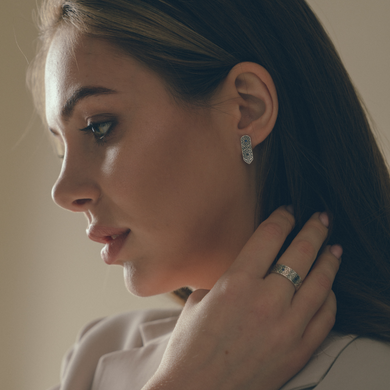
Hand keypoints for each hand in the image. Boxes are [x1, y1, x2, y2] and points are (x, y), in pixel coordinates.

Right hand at [144, 207, 340, 389]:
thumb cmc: (191, 347)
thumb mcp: (199, 300)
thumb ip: (227, 280)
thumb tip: (246, 271)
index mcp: (236, 283)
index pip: (270, 236)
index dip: (282, 218)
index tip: (288, 211)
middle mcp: (266, 300)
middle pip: (300, 252)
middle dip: (314, 229)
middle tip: (321, 218)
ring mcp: (287, 327)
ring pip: (320, 282)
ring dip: (329, 260)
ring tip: (334, 247)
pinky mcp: (298, 351)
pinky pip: (325, 317)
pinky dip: (329, 298)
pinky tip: (328, 288)